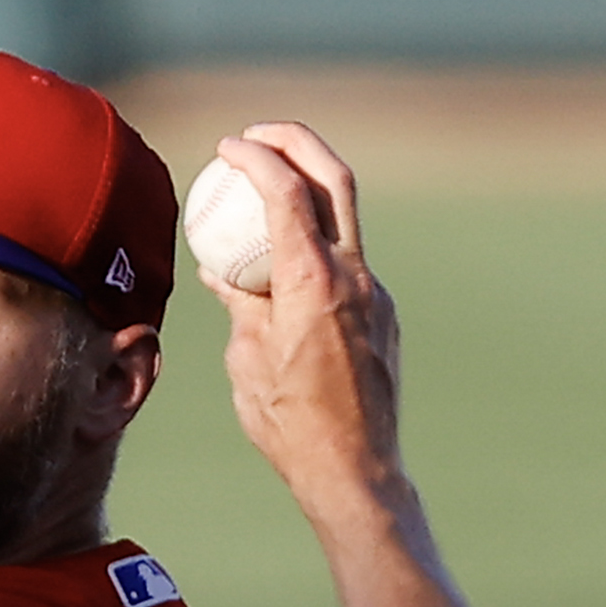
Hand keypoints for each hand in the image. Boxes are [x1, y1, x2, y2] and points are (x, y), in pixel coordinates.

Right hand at [201, 124, 402, 498]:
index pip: (285, 193)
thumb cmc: (291, 426)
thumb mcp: (247, 360)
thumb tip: (223, 275)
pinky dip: (313, 248)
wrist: (354, 470)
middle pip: (334, 179)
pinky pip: (345, 265)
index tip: (228, 147)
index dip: (255, 158)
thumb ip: (240, 306)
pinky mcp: (382, 316)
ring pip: (343, 221)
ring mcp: (374, 295)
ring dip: (305, 195)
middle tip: (258, 135)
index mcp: (312, 284)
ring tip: (264, 198)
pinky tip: (284, 268)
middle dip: (295, 143)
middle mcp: (352, 278)